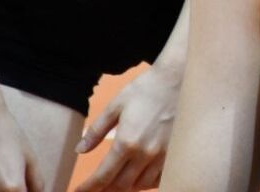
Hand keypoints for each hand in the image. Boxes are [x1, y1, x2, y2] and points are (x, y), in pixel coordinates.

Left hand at [73, 64, 182, 191]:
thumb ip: (97, 130)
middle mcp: (145, 153)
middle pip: (122, 185)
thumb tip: (80, 149)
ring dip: (126, 186)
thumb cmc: (147, 88)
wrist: (180, 79)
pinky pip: (159, 178)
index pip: (103, 176)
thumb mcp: (116, 105)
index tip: (80, 190)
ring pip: (141, 184)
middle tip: (97, 187)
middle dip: (106, 188)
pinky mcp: (175, 153)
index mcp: (127, 141)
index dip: (89, 187)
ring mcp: (163, 156)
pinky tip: (140, 178)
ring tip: (117, 183)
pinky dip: (147, 182)